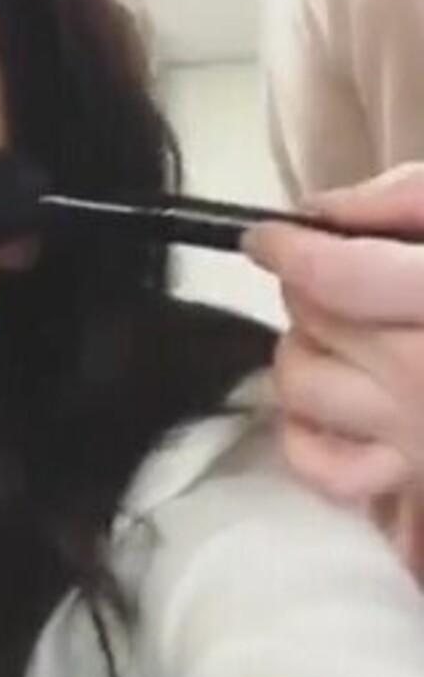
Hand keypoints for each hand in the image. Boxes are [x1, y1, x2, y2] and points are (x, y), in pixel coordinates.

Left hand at [246, 167, 423, 503]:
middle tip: (331, 274)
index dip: (289, 248)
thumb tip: (318, 214)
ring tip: (336, 332)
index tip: (267, 235)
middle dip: (306, 288)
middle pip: (317, 322)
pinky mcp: (417, 478)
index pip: (340, 277)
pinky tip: (329, 401)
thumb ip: (408, 198)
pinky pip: (326, 467)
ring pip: (303, 387)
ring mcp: (420, 436)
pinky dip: (306, 432)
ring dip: (300, 349)